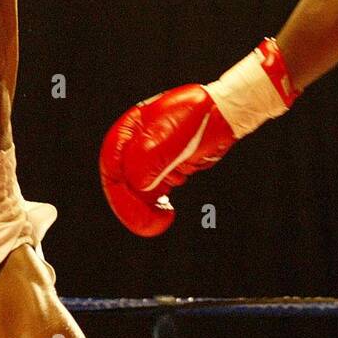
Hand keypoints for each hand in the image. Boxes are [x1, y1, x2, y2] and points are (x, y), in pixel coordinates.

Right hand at [99, 39, 297, 235]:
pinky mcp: (162, 171)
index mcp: (132, 128)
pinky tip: (167, 213)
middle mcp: (135, 144)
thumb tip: (136, 184)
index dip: (117, 184)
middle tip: (147, 223)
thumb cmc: (203, 115)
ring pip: (134, 191)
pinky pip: (150, 195)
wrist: (225, 116)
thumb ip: (154, 155)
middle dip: (129, 205)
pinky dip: (155, 207)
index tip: (134, 200)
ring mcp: (148, 159)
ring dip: (142, 210)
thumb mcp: (177, 131)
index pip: (112, 159)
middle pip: (120, 180)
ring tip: (161, 220)